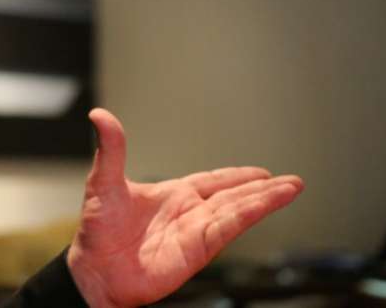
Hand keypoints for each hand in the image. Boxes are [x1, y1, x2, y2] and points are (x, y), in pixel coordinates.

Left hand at [67, 109, 303, 306]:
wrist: (95, 269)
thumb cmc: (96, 232)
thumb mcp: (104, 182)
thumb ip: (111, 149)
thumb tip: (100, 115)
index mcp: (172, 195)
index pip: (212, 182)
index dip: (236, 177)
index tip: (261, 172)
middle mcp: (189, 213)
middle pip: (234, 196)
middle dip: (263, 189)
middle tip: (290, 181)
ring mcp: (195, 231)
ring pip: (238, 209)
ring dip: (265, 199)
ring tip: (291, 188)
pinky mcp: (198, 249)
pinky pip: (228, 227)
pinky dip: (249, 215)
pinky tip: (267, 204)